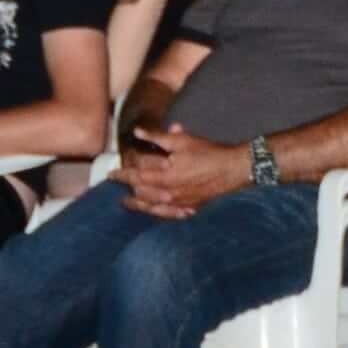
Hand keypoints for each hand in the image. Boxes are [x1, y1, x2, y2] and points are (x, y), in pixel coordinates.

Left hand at [119, 124, 248, 218]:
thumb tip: (138, 132)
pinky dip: (156, 214)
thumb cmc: (209, 153)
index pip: (136, 175)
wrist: (235, 170)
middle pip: (140, 193)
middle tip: (118, 186)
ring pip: (151, 207)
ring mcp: (179, 204)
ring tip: (127, 203)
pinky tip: (152, 213)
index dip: (122, 174)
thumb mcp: (183, 141)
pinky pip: (167, 216)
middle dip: (128, 189)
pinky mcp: (189, 209)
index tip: (111, 174)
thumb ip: (158, 137)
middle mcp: (168, 193)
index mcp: (164, 175)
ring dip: (137, 205)